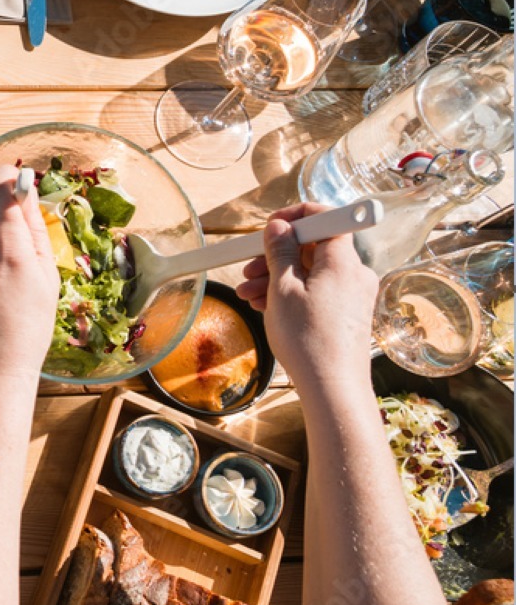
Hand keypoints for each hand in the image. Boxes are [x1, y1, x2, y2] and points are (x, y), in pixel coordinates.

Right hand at [235, 203, 377, 388]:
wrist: (332, 387)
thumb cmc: (308, 340)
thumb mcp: (283, 290)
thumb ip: (280, 252)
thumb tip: (278, 227)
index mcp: (343, 261)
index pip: (326, 218)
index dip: (295, 217)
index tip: (270, 227)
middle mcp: (355, 273)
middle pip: (314, 247)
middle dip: (278, 254)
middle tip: (249, 268)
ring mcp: (353, 294)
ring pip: (312, 271)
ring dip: (279, 277)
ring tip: (249, 294)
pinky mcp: (348, 312)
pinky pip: (318, 290)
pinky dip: (293, 293)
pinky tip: (268, 306)